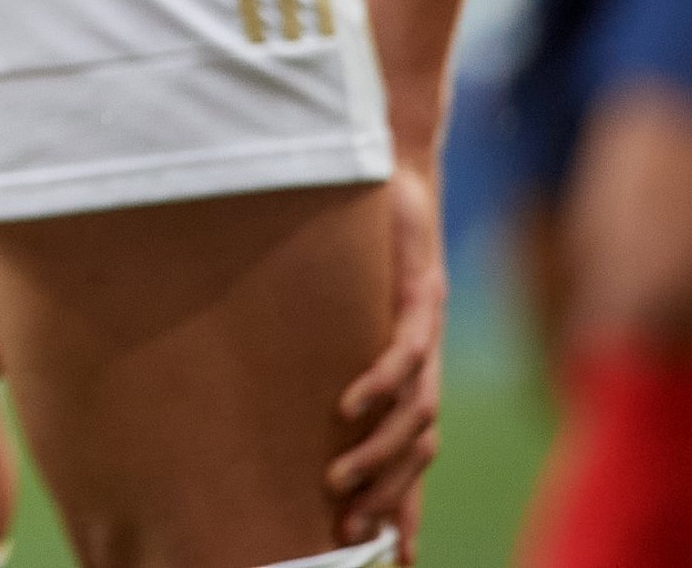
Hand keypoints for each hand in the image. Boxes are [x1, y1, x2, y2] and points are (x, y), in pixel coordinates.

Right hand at [326, 152, 445, 552]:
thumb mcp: (338, 294)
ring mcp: (429, 329)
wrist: (393, 162)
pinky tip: (349, 406)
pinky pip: (407, 353)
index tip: (386, 555)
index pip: (411, 451)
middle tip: (346, 533)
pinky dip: (379, 385)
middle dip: (386, 499)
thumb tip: (262, 360)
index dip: (402, 504)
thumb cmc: (356, 228)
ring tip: (336, 485)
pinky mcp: (422, 291)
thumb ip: (318, 332)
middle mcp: (428, 359)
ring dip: (378, 457)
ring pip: (416, 416)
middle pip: (418, 450)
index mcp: (409, 365)